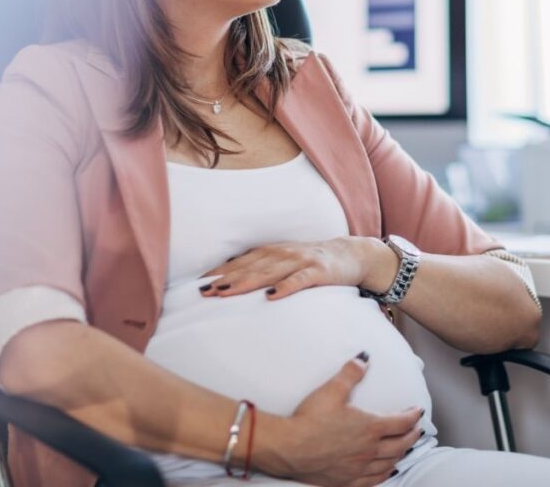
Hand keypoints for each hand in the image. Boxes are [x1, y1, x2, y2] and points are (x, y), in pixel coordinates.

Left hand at [199, 238, 381, 299]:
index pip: (240, 262)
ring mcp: (301, 261)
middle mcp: (283, 253)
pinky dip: (285, 287)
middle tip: (204, 292)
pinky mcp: (319, 272)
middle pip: (250, 267)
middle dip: (225, 279)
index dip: (220, 272)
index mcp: (272, 252)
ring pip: (269, 272)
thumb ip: (262, 269)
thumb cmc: (313, 263)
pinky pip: (299, 280)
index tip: (198, 285)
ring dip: (245, 282)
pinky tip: (271, 297)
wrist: (351, 254)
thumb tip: (231, 282)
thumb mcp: (285, 262)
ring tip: (225, 293)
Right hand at [259, 354, 425, 485]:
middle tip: (417, 430)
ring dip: (401, 455)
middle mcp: (369, 450)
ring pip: (389, 464)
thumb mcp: (332, 390)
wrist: (289, 448)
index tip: (418, 412)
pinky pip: (374, 480)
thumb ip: (351, 372)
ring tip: (405, 449)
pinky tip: (386, 471)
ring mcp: (359, 468)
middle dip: (411, 436)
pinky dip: (385, 474)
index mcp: (369, 427)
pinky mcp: (347, 481)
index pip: (400, 422)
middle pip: (400, 445)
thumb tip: (364, 357)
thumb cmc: (310, 420)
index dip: (412, 416)